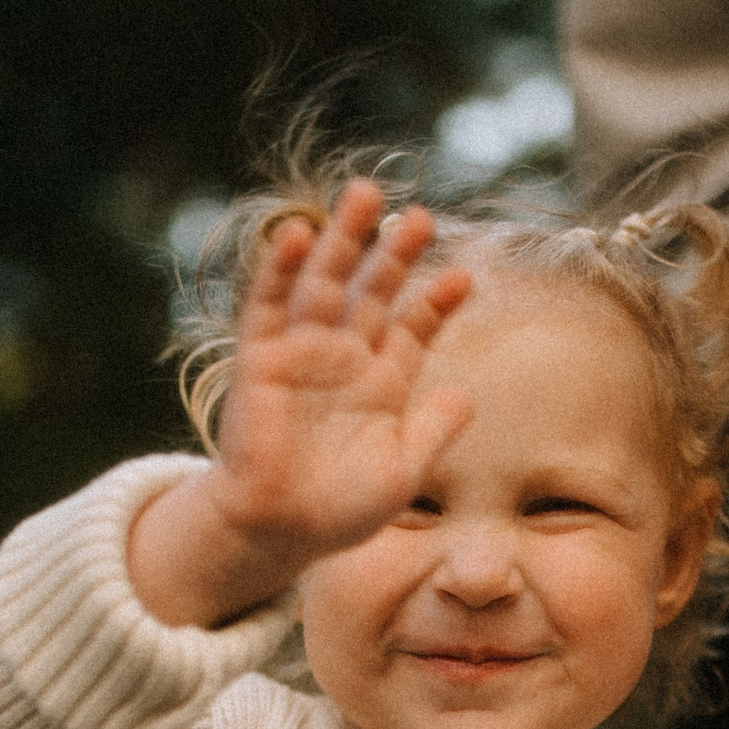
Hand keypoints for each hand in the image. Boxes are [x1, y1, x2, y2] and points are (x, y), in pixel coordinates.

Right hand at [128, 180, 474, 628]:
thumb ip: (435, 431)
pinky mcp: (260, 357)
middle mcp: (343, 358)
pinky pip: (268, 304)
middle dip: (396, 255)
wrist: (279, 532)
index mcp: (381, 382)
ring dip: (344, 240)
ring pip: (325, 283)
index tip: (464, 276)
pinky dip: (279, 269)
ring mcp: (301, 353)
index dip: (436, 301)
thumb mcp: (404, 472)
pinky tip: (298, 234)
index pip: (412, 326)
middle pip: (373, 291)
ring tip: (367, 196)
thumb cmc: (341, 511)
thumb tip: (468, 394)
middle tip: (423, 218)